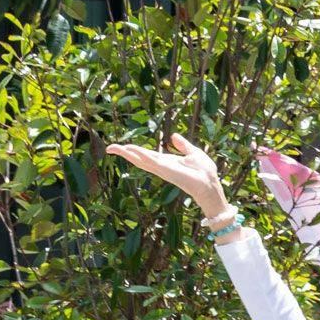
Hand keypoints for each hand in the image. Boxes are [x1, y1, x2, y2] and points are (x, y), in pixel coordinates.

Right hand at [106, 133, 229, 218]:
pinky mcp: (166, 170)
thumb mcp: (193, 153)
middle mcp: (161, 166)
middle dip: (124, 153)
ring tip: (113, 148)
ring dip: (127, 153)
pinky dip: (140, 155)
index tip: (121, 146)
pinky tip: (129, 149)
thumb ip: (183, 145)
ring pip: (140, 160)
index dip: (134, 151)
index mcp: (166, 161)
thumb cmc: (204, 172)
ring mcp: (162, 169)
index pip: (146, 155)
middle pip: (138, 158)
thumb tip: (173, 136)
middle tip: (109, 148)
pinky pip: (150, 161)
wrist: (210, 184)